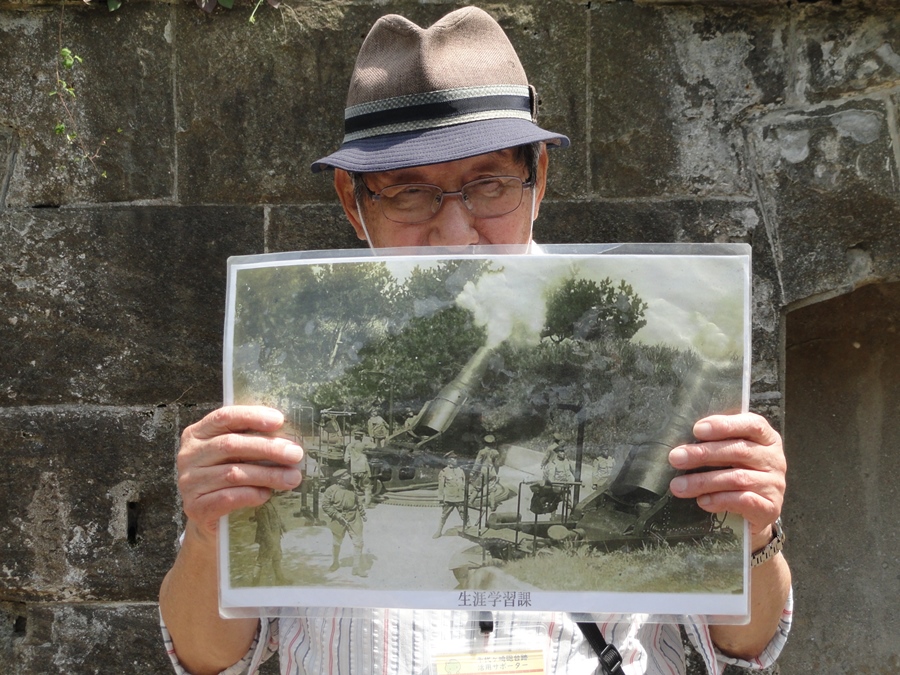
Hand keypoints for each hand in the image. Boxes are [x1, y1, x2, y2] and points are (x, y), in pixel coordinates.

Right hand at [178, 406, 303, 537]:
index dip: (252, 416)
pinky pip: (228, 497)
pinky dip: (252, 494)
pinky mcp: (195, 506)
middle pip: (231, 445)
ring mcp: (189, 481)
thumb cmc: (229, 477)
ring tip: (292, 478)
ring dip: (268, 474)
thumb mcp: (236, 454)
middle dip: (268, 448)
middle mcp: (189, 454)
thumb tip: (289, 438)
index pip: (224, 417)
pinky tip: (267, 494)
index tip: (279, 420)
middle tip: (296, 454)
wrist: (209, 518)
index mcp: (198, 433)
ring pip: (233, 473)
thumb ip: (252, 440)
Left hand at [668, 412, 785, 537]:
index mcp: (766, 438)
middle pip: (739, 451)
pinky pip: (743, 501)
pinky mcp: (770, 507)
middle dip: (703, 454)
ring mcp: (775, 484)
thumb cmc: (736, 472)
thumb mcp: (730, 454)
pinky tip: (701, 501)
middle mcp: (774, 459)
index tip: (697, 429)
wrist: (756, 511)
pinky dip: (719, 500)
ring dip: (703, 481)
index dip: (725, 425)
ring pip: (737, 478)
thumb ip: (715, 444)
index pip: (752, 424)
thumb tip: (681, 446)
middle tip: (675, 458)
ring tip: (678, 486)